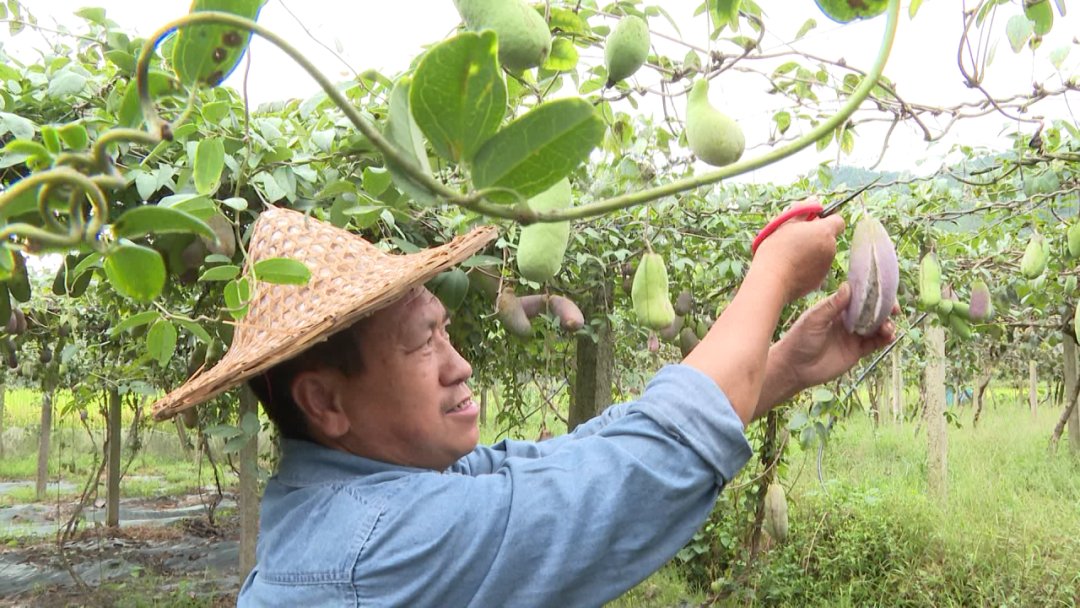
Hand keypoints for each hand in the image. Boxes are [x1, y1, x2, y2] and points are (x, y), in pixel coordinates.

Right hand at [751, 204, 844, 303]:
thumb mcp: (785, 224)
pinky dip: (808, 265)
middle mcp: (830, 248)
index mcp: (824, 232)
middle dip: (816, 236)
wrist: (771, 281)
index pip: (838, 220)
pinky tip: (792, 266)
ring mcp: (826, 266)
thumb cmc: (776, 249)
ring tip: (791, 254)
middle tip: (795, 237)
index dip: (826, 219)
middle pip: (829, 237)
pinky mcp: (819, 280)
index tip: (811, 221)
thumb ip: (802, 210)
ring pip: (823, 253)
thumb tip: (814, 200)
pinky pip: (817, 267)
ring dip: (812, 250)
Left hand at [767, 282, 896, 404]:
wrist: (795, 368)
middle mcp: (847, 319)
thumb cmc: (799, 340)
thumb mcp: (814, 320)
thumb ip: (832, 305)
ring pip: (876, 327)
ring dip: (886, 325)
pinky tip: (889, 337)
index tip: (885, 291)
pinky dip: (884, 340)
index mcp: (836, 307)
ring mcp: (853, 335)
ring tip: (888, 328)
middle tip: (894, 310)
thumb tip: (847, 286)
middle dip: (885, 309)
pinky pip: (875, 344)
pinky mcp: (856, 351)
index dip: (873, 293)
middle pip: (872, 310)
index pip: (859, 296)